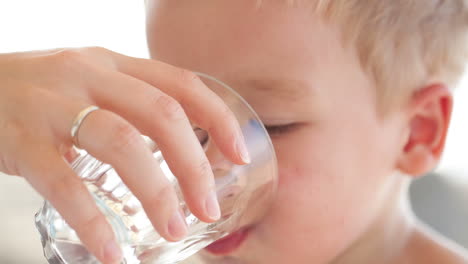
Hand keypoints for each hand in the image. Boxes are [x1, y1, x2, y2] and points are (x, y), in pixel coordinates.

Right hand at [0, 47, 248, 263]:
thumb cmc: (42, 94)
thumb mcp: (91, 84)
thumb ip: (131, 107)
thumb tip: (180, 152)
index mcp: (114, 64)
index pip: (182, 83)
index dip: (218, 118)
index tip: (240, 154)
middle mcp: (89, 75)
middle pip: (160, 114)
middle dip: (194, 166)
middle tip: (208, 208)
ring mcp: (53, 105)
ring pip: (121, 143)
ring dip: (156, 192)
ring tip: (173, 228)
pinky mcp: (20, 140)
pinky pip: (62, 183)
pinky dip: (93, 220)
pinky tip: (112, 250)